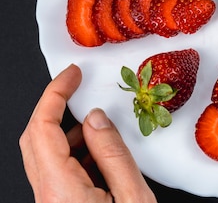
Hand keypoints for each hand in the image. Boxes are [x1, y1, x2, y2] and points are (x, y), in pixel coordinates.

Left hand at [19, 64, 155, 201]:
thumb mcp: (133, 196)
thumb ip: (114, 155)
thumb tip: (97, 118)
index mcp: (61, 190)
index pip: (42, 129)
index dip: (55, 95)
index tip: (72, 75)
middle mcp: (48, 197)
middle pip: (35, 139)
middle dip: (56, 107)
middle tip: (75, 85)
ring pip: (47, 157)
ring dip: (71, 135)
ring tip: (104, 131)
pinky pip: (58, 173)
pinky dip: (77, 155)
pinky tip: (104, 158)